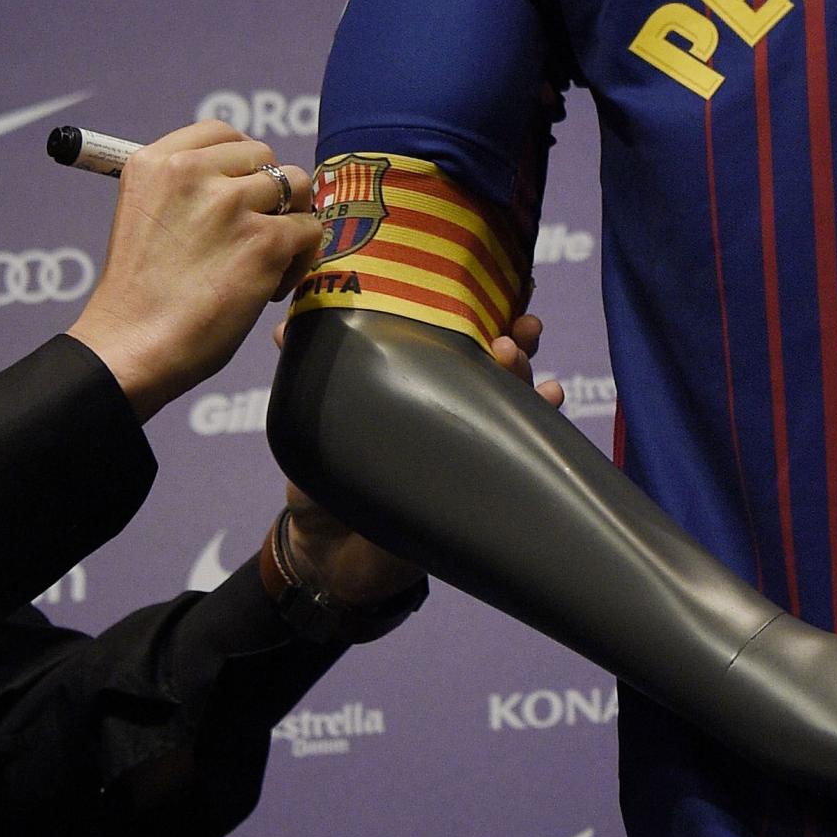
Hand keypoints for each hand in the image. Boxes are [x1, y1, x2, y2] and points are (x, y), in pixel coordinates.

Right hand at [67, 121, 319, 418]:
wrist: (131, 346)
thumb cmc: (138, 297)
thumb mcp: (144, 216)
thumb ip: (186, 190)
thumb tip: (244, 181)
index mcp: (154, 161)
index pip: (221, 133)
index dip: (242, 163)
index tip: (241, 194)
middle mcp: (192, 171)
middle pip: (264, 157)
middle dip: (268, 195)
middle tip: (250, 238)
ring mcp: (231, 203)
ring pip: (296, 187)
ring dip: (289, 222)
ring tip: (265, 262)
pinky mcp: (264, 240)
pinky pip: (310, 230)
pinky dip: (300, 260)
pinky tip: (270, 289)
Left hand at [275, 312, 561, 605]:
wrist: (326, 556)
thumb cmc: (323, 481)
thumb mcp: (312, 421)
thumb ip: (307, 373)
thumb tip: (286, 329)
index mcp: (415, 383)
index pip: (456, 335)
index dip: (481, 306)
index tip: (501, 280)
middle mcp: (451, 408)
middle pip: (494, 362)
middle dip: (513, 334)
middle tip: (516, 323)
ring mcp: (469, 447)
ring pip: (511, 400)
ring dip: (523, 372)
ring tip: (516, 353)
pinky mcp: (478, 486)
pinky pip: (522, 452)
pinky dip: (542, 424)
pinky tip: (551, 398)